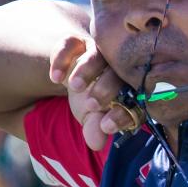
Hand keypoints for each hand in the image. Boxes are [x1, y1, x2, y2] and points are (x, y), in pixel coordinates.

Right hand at [48, 35, 137, 150]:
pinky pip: (70, 42)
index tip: (107, 126)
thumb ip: (95, 128)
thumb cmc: (91, 100)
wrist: (77, 77)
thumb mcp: (92, 117)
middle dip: (106, 89)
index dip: (122, 112)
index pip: (133, 97)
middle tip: (92, 105)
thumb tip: (97, 144)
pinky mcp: (77, 42)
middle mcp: (117, 65)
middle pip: (118, 71)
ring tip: (73, 86)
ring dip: (86, 69)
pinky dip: (62, 57)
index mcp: (130, 85)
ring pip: (97, 54)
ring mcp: (98, 52)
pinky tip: (55, 77)